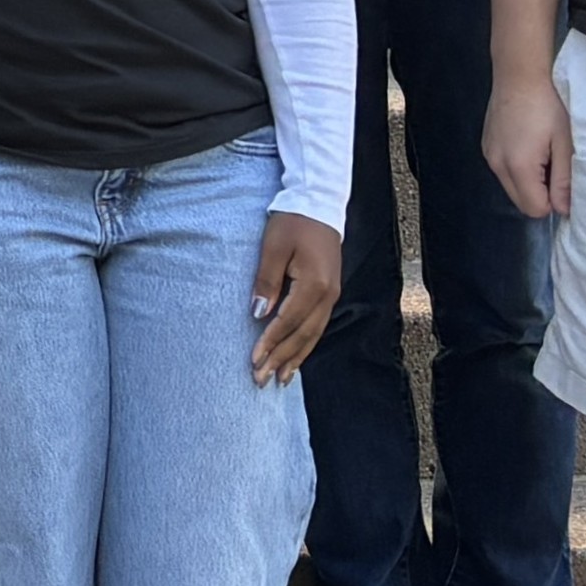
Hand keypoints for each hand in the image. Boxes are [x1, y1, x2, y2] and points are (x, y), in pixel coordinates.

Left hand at [248, 209, 342, 381]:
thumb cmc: (292, 224)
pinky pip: (318, 326)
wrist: (319, 206)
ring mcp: (332, 296)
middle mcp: (328, 295)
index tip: (253, 360)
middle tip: (261, 379)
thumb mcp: (273, 249)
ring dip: (295, 357)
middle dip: (281, 358)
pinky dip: (306, 344)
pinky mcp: (330, 293)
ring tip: (280, 378)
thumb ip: (266, 282)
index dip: (270, 342)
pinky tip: (296, 357)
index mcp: (314, 285)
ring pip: (313, 335)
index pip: (287, 321)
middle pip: (302, 335)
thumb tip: (258, 314)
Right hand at [480, 71, 572, 221]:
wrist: (518, 76)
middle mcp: (497, 166)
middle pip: (520, 202)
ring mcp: (488, 156)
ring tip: (543, 154)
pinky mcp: (486, 146)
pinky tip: (528, 145)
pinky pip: (503, 171)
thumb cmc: (548, 107)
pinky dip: (517, 169)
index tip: (565, 183)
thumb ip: (565, 180)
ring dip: (529, 182)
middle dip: (540, 195)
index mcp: (518, 167)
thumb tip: (565, 210)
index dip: (554, 203)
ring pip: (511, 187)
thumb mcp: (565, 143)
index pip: (534, 209)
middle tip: (556, 168)